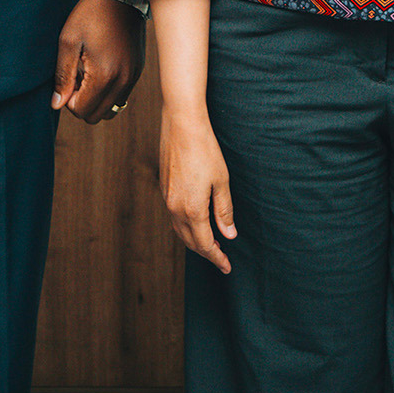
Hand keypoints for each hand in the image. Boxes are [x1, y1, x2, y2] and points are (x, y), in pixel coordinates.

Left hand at [53, 0, 145, 122]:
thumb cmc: (90, 15)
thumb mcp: (68, 41)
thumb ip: (62, 76)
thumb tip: (57, 105)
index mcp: (104, 75)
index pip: (82, 111)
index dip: (68, 99)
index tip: (68, 76)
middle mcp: (123, 81)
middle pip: (96, 116)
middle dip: (81, 103)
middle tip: (77, 76)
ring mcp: (133, 77)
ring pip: (110, 110)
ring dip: (96, 99)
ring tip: (89, 74)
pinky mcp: (138, 71)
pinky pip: (121, 97)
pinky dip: (108, 91)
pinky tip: (102, 68)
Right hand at [159, 108, 235, 272]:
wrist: (182, 124)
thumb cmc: (205, 150)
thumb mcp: (221, 181)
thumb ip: (224, 211)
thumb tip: (228, 235)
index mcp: (192, 210)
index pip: (205, 244)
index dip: (217, 258)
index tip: (227, 267)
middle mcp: (175, 208)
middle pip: (190, 241)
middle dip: (207, 253)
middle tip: (222, 259)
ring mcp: (167, 199)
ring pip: (180, 230)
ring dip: (195, 241)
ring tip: (212, 243)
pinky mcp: (164, 188)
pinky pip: (174, 217)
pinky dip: (186, 227)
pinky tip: (197, 222)